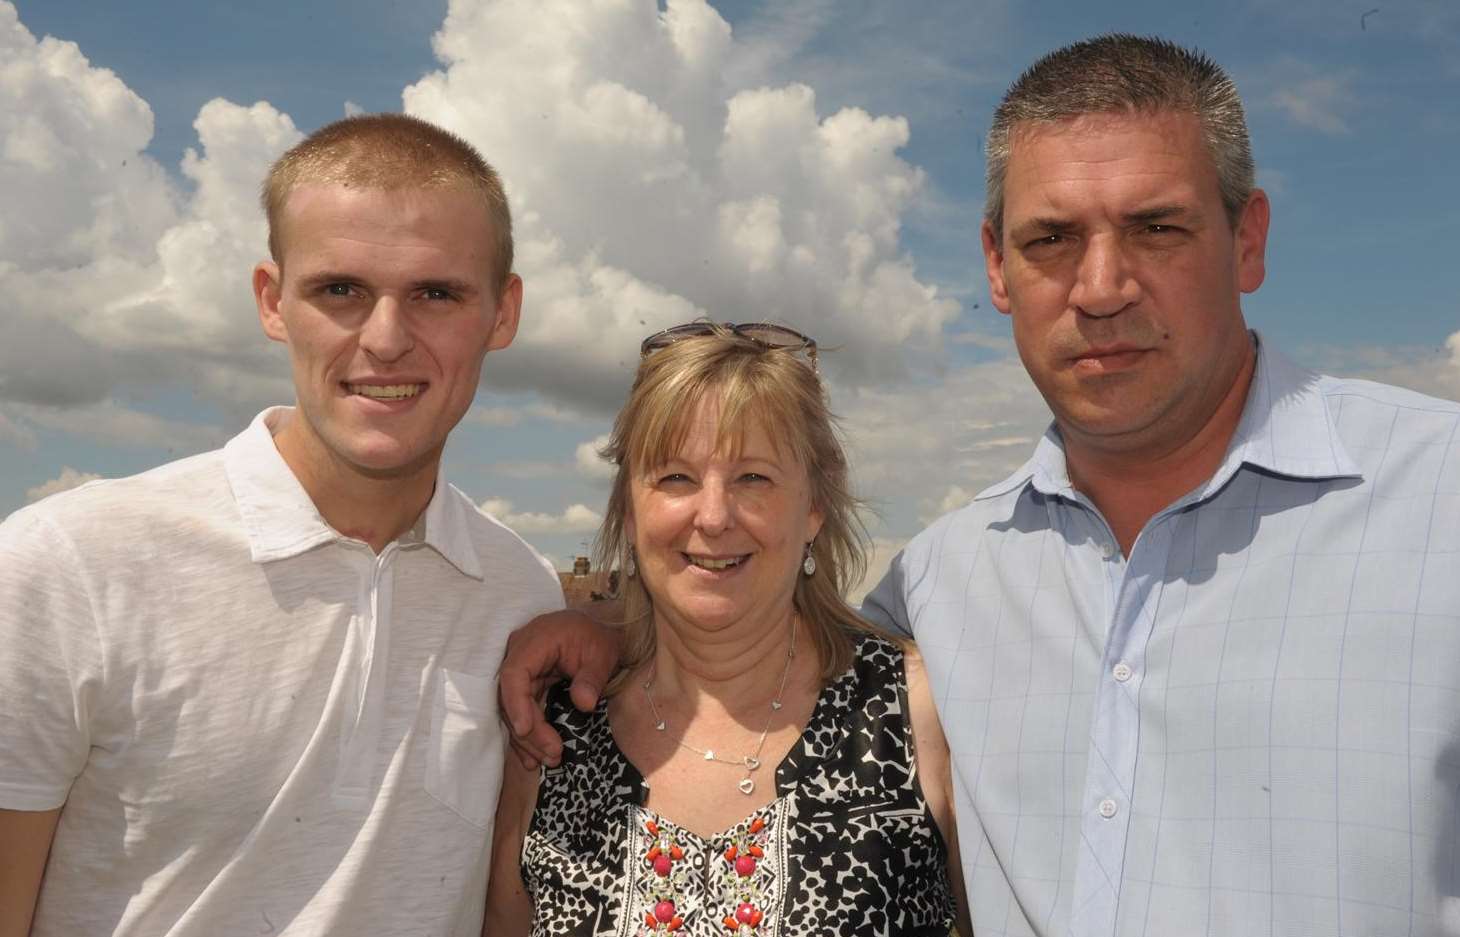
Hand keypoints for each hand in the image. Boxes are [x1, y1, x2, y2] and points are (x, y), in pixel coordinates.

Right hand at [498, 607, 620, 769]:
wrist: (598, 628)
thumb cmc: (598, 636)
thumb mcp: (603, 653)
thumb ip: (592, 678)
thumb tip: (584, 704)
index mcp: (535, 641)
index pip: (514, 673)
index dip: (516, 704)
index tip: (526, 730)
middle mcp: (519, 655)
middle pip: (512, 697)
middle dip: (530, 730)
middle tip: (553, 755)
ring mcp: (521, 671)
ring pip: (514, 709)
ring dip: (529, 738)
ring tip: (550, 760)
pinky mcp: (526, 685)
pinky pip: (522, 711)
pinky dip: (528, 734)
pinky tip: (534, 758)